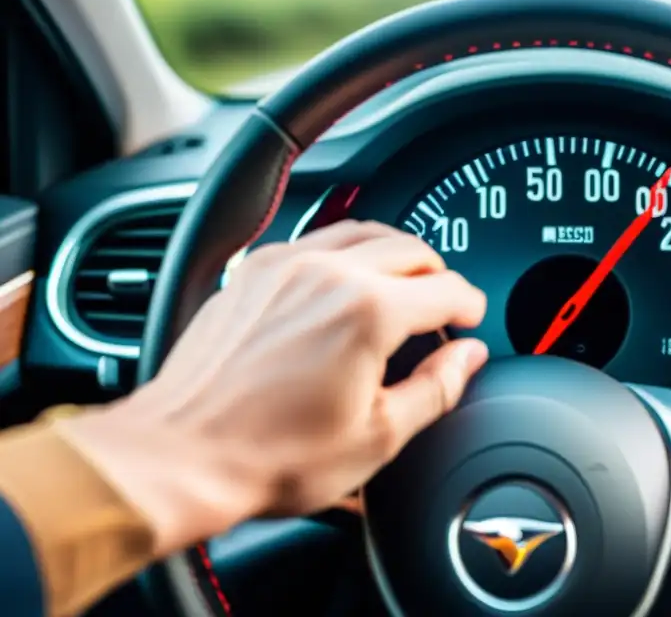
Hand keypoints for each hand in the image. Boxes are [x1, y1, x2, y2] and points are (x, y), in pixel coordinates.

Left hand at [57, 221, 487, 555]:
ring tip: (402, 279)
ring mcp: (285, 266)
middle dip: (437, 272)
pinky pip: (313, 239)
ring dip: (393, 251)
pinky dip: (342, 250)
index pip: (446, 289)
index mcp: (368, 311)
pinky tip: (342, 276)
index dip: (470, 305)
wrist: (183, 454)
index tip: (471, 318)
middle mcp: (328, 274)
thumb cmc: (270, 454)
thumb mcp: (377, 437)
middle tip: (444, 300)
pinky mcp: (252, 272)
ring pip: (361, 231)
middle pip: (408, 249)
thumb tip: (468, 358)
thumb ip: (436, 389)